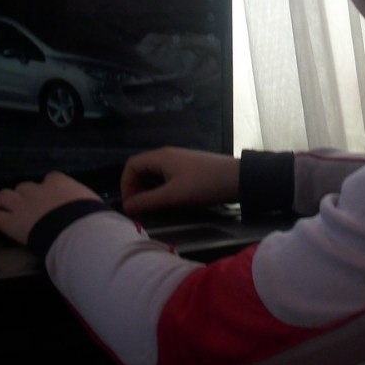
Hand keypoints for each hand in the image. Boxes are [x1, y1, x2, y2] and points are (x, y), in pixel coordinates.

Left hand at [0, 171, 100, 244]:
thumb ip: (84, 202)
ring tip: (4, 210)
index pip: (51, 178)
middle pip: (25, 187)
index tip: (50, 196)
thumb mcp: (93, 202)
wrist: (76, 230)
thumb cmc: (90, 217)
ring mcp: (22, 205)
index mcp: (60, 183)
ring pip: (4, 196)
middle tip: (27, 207)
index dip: (48, 188)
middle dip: (25, 196)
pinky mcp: (11, 222)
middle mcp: (38, 190)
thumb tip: (92, 209)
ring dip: (4, 203)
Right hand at [120, 147, 238, 215]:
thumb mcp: (174, 195)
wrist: (239, 179)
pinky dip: (162, 188)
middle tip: (140, 208)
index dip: (126, 184)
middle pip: (142, 169)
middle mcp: (168, 155)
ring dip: (150, 190)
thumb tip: (126, 207)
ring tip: (153, 207)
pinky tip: (168, 201)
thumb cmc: (204, 185)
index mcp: (161, 157)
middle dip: (137, 188)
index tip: (130, 204)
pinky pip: (167, 177)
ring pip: (155, 174)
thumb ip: (148, 201)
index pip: (132, 165)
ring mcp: (179, 161)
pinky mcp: (189, 168)